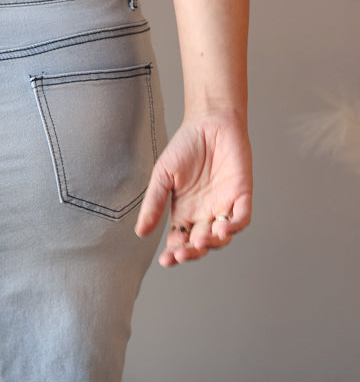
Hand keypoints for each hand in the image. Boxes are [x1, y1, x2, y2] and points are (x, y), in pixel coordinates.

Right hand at [135, 110, 252, 266]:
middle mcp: (204, 214)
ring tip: (201, 240)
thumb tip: (140, 233)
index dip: (174, 254)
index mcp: (184, 213)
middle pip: (199, 244)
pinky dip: (234, 227)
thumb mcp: (162, 177)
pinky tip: (224, 229)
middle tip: (183, 252)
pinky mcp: (241, 195)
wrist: (210, 121)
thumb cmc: (185, 146)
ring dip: (212, 243)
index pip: (179, 241)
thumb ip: (154, 204)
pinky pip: (241, 218)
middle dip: (192, 252)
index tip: (166, 260)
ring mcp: (224, 206)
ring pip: (221, 237)